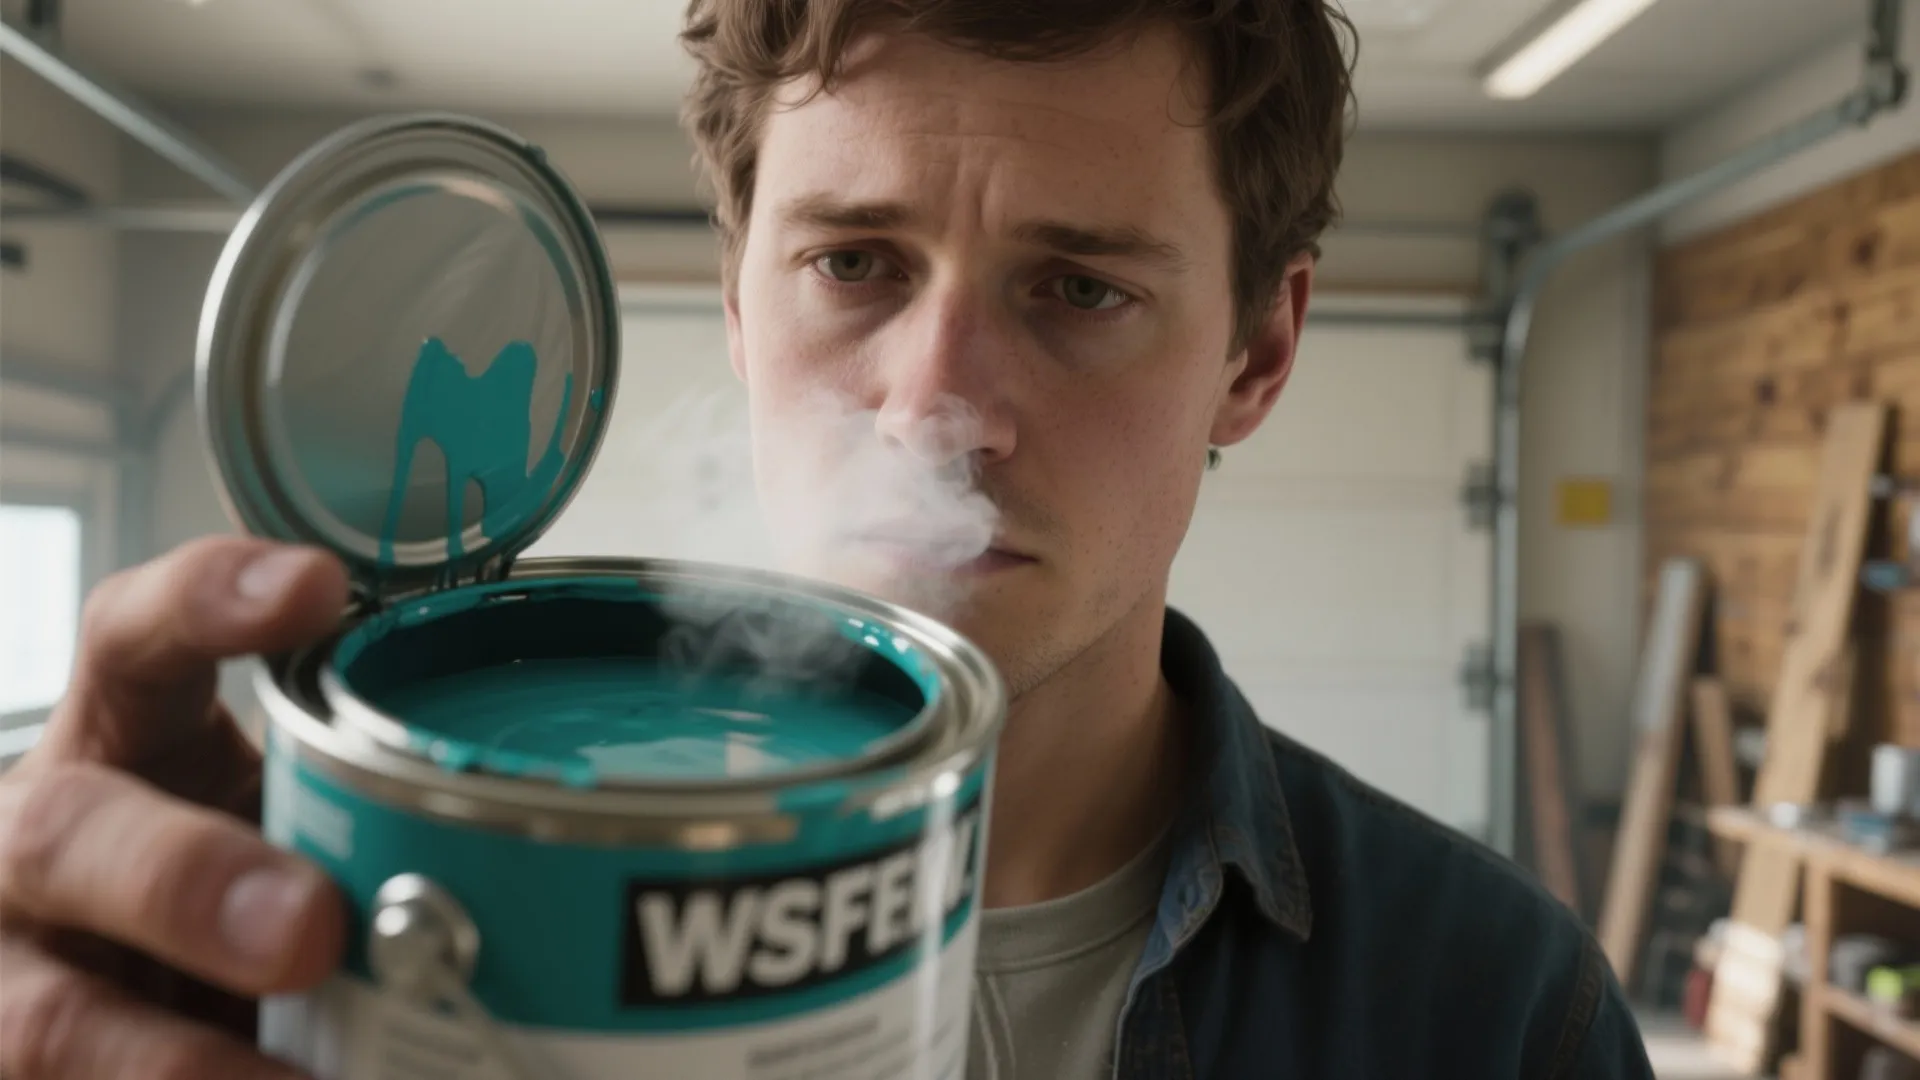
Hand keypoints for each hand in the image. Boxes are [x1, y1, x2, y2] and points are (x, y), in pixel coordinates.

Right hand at [0, 536, 351, 1078]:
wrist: (118, 982)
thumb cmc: (226, 875)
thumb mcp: (275, 811)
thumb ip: (353, 810)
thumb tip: (528, 851)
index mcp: (115, 739)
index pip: (135, 637)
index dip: (209, 602)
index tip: (318, 588)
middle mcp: (39, 846)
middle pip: (65, 837)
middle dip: (186, 881)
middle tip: (307, 927)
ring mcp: (12, 979)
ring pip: (51, 1020)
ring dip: (175, 1062)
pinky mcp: (22, 1072)